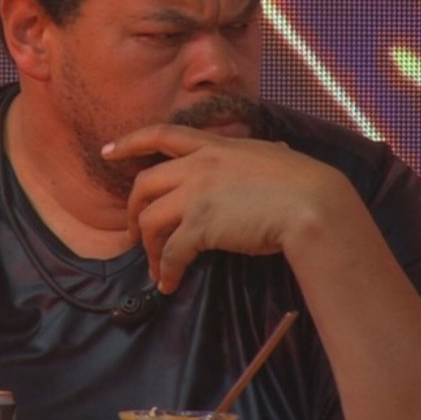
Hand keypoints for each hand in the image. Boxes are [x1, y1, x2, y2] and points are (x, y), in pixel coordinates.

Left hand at [101, 124, 355, 292]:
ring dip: (148, 249)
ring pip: (149, 220)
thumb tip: (278, 146)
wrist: (312, 204)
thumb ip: (263, 153)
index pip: (162, 134)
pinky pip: (170, 252)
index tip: (108, 151)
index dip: (130, 143)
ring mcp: (196, 195)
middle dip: (132, 211)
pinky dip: (165, 271)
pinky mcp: (200, 226)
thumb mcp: (276, 155)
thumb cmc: (304, 182)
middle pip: (144, 185)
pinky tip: (169, 284)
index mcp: (215, 146)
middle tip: (132, 233)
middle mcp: (198, 165)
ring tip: (156, 269)